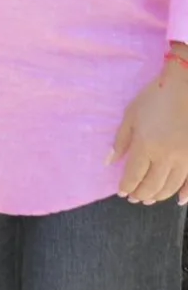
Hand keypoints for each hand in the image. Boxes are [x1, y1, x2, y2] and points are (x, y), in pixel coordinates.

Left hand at [108, 57, 187, 204]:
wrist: (185, 88)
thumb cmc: (154, 99)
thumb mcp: (130, 115)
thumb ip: (120, 141)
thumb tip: (109, 163)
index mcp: (145, 146)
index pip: (133, 175)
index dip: (127, 187)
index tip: (122, 192)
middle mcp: (166, 157)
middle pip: (152, 185)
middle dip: (141, 194)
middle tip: (134, 198)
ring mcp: (184, 159)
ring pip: (171, 186)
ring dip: (159, 195)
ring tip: (150, 198)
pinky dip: (185, 193)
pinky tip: (180, 200)